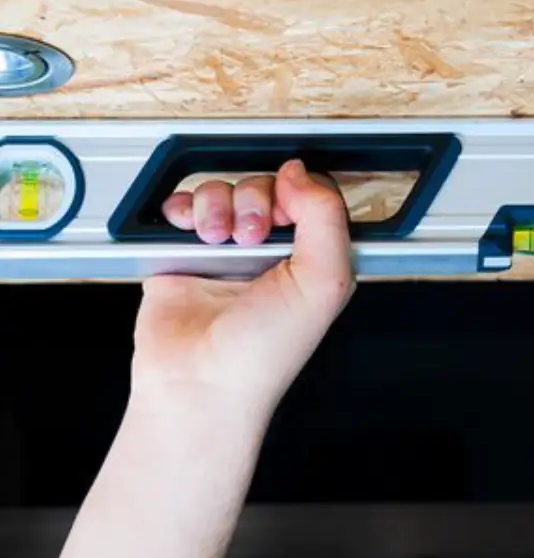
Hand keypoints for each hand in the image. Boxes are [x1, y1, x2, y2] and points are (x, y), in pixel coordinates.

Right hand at [131, 160, 353, 421]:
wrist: (199, 383)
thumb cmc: (265, 353)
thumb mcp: (323, 283)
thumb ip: (326, 218)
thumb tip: (301, 174)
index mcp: (311, 257)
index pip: (310, 195)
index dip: (297, 191)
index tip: (285, 211)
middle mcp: (271, 252)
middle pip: (263, 186)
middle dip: (253, 200)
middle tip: (249, 236)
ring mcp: (226, 251)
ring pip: (222, 190)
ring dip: (216, 204)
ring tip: (216, 239)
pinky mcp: (184, 254)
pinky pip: (182, 207)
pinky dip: (182, 207)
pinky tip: (188, 229)